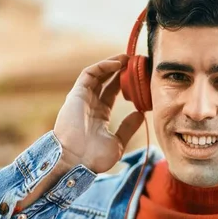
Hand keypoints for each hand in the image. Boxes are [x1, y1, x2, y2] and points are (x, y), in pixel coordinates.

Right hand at [53, 55, 144, 172]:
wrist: (76, 161)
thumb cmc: (94, 157)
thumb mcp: (118, 142)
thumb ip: (128, 127)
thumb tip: (140, 114)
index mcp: (99, 115)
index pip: (112, 93)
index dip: (125, 83)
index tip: (139, 77)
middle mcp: (90, 104)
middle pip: (106, 81)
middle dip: (120, 70)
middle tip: (136, 62)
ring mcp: (82, 98)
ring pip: (98, 74)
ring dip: (113, 64)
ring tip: (128, 58)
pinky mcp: (77, 93)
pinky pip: (89, 73)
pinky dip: (103, 66)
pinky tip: (118, 63)